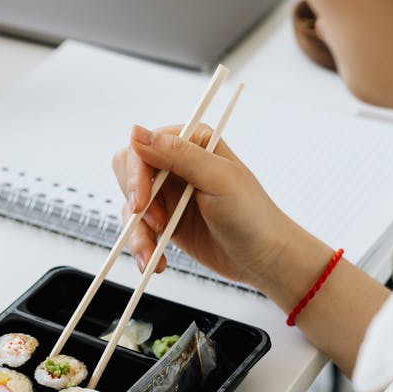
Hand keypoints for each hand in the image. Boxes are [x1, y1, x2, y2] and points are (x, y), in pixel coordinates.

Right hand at [111, 124, 303, 291]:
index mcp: (192, 143)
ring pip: (130, 205)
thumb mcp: (217, 179)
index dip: (136, 174)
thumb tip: (137, 132)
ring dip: (137, 232)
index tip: (141, 202)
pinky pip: (138, 228)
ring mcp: (169, 193)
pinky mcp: (165, 219)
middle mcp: (177, 164)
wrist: (264, 259)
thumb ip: (178, 154)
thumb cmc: (253, 216)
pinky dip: (142, 245)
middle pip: (128, 173)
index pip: (143, 147)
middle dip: (136, 203)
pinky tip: (155, 259)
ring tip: (152, 252)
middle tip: (154, 223)